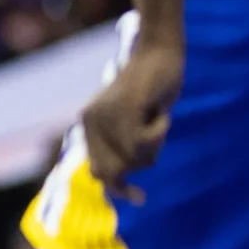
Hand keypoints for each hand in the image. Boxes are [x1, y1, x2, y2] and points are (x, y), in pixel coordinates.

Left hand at [81, 38, 183, 197]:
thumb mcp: (133, 121)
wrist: (158, 51)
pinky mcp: (123, 109)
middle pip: (114, 172)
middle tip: (154, 133)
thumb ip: (123, 146)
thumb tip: (113, 183)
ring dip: (155, 143)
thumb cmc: (151, 87)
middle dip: (140, 162)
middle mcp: (90, 121)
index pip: (98, 171)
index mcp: (89, 125)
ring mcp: (105, 116)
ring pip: (134, 158)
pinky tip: (159, 110)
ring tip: (155, 115)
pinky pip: (144, 141)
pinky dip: (160, 130)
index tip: (140, 197)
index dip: (119, 187)